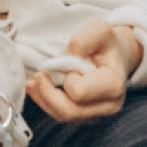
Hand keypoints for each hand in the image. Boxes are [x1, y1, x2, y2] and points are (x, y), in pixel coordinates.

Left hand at [26, 21, 141, 121]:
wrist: (115, 55)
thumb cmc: (107, 43)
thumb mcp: (99, 29)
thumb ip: (82, 40)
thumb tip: (62, 60)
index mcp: (113, 86)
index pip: (79, 92)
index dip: (68, 78)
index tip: (69, 63)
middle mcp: (107, 106)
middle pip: (68, 111)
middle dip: (47, 93)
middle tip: (38, 75)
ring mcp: (96, 115)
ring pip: (62, 116)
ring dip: (43, 98)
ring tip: (31, 82)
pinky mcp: (85, 117)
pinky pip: (60, 115)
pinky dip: (46, 102)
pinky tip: (37, 88)